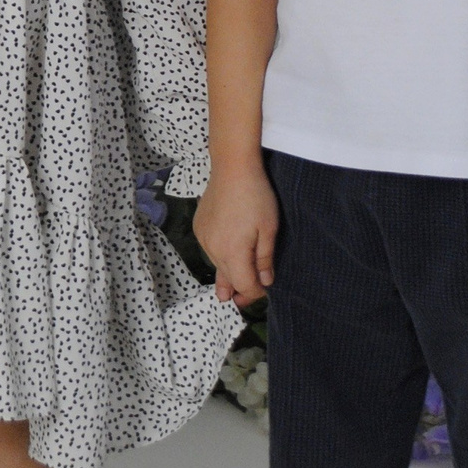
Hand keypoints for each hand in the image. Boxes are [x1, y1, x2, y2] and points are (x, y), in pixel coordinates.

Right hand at [194, 162, 280, 304]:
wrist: (232, 168)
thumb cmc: (256, 196)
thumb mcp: (268, 229)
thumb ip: (265, 259)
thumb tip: (265, 282)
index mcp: (233, 253)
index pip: (243, 285)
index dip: (254, 293)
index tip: (264, 291)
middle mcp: (213, 249)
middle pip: (227, 278)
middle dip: (239, 289)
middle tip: (245, 299)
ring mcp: (203, 238)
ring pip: (217, 265)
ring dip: (228, 272)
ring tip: (232, 286)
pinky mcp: (199, 228)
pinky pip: (210, 250)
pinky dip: (220, 256)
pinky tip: (227, 252)